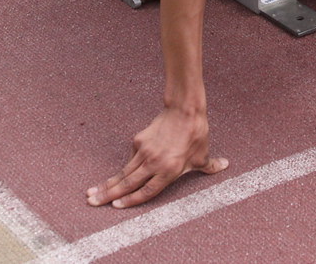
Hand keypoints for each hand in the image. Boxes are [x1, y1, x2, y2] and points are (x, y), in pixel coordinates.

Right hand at [87, 107, 228, 208]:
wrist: (185, 109)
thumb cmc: (196, 134)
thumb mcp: (203, 154)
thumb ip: (209, 166)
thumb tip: (224, 166)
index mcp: (169, 171)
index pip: (147, 191)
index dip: (131, 201)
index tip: (116, 207)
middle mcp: (154, 163)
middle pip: (128, 183)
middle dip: (108, 194)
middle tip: (91, 202)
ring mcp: (144, 151)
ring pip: (124, 172)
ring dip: (108, 183)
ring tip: (92, 192)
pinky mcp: (139, 140)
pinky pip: (132, 158)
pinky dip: (125, 168)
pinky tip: (118, 175)